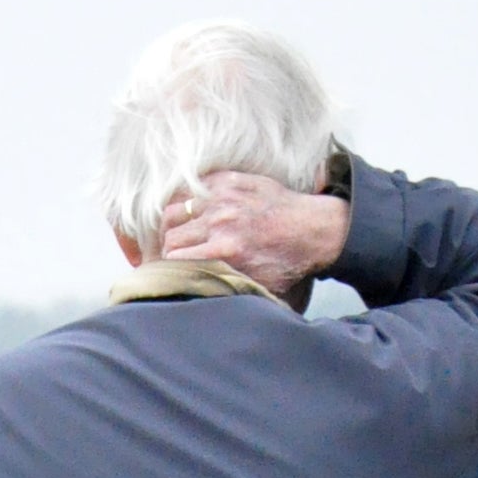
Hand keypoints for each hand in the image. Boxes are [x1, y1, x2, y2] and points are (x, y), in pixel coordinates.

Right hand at [158, 170, 349, 298]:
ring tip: (176, 233)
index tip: (167, 271)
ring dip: (171, 224)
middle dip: (165, 248)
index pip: (172, 258)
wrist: (313, 229)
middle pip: (169, 235)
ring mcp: (223, 197)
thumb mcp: (255, 288)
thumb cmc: (285, 263)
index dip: (165, 267)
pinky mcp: (229, 180)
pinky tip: (190, 212)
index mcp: (223, 252)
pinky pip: (192, 187)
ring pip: (175, 209)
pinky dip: (185, 201)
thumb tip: (195, 297)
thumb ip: (223, 289)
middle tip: (170, 255)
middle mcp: (219, 222)